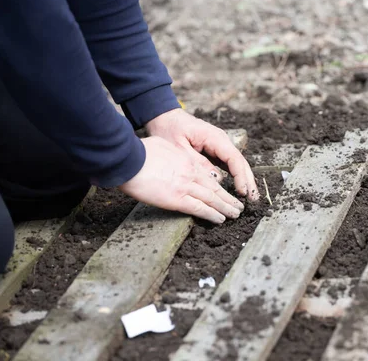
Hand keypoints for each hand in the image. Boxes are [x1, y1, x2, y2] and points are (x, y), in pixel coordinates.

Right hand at [119, 137, 244, 223]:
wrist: (129, 159)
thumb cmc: (138, 152)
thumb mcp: (161, 147)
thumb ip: (170, 155)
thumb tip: (169, 159)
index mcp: (186, 161)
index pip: (207, 175)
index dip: (218, 185)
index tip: (225, 191)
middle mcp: (190, 173)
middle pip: (214, 188)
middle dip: (228, 198)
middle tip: (238, 205)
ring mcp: (186, 186)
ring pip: (212, 199)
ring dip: (226, 208)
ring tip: (235, 214)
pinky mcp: (178, 199)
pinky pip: (200, 208)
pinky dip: (212, 214)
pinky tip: (221, 219)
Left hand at [146, 109, 259, 200]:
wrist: (163, 116)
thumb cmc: (169, 129)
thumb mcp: (180, 148)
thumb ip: (198, 163)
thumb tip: (217, 180)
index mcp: (214, 137)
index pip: (233, 158)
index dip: (240, 176)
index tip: (243, 192)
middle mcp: (221, 140)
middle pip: (240, 162)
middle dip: (248, 180)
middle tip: (254, 199)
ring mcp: (219, 145)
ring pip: (237, 164)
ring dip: (244, 180)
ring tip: (251, 198)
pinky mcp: (215, 151)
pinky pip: (229, 165)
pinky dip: (235, 177)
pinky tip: (239, 189)